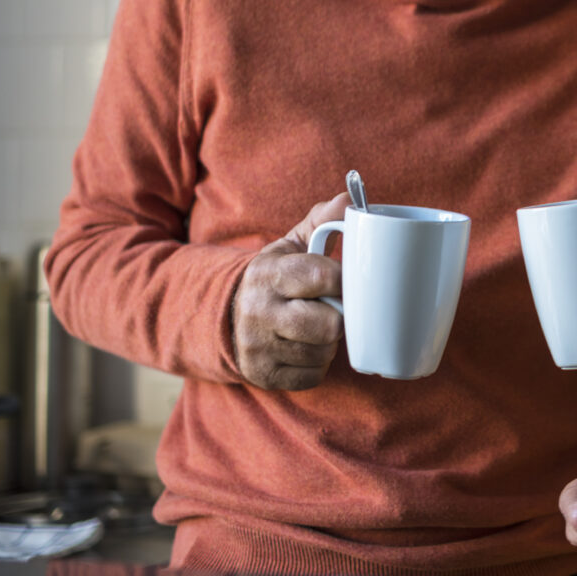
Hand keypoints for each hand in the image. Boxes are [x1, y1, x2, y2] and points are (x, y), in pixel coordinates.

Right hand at [231, 193, 347, 389]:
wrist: (227, 316)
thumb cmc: (276, 278)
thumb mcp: (292, 245)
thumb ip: (322, 221)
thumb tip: (349, 200)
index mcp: (270, 273)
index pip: (322, 277)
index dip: (344, 281)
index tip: (347, 281)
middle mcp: (260, 311)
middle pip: (329, 324)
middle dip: (338, 316)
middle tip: (333, 308)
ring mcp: (259, 346)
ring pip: (323, 351)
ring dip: (329, 341)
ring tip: (318, 325)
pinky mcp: (263, 374)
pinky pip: (312, 375)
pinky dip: (317, 363)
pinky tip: (306, 346)